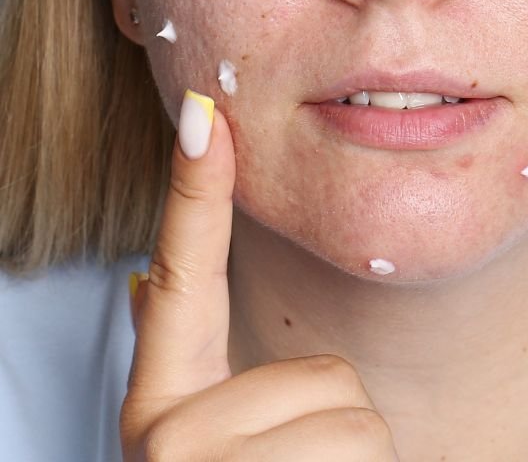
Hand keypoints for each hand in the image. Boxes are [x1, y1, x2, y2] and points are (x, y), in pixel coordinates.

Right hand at [120, 89, 398, 460]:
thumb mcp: (225, 449)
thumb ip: (199, 370)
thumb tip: (148, 283)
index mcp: (166, 410)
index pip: (185, 278)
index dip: (194, 192)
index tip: (204, 113)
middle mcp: (172, 437)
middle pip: (328, 382)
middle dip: (339, 432)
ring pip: (357, 424)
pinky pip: (366, 458)